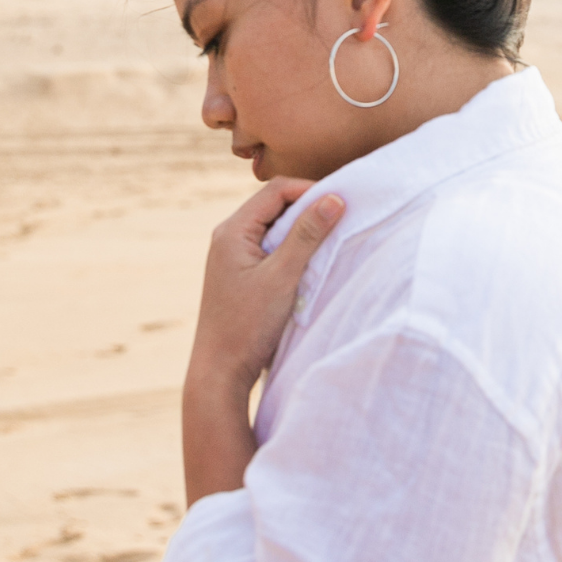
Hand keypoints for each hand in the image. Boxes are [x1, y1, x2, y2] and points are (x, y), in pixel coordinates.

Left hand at [189, 178, 344, 392]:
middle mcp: (228, 237)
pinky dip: (291, 248)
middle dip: (307, 208)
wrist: (219, 372)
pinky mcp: (239, 273)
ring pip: (273, 227)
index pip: (276, 191)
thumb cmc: (248, 325)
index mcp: (232, 230)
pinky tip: (310, 262)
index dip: (310, 190)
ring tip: (329, 239)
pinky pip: (269, 247)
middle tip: (340, 218)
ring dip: (301, 230)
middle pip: (274, 205)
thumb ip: (307, 235)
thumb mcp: (283, 277)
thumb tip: (335, 198)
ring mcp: (232, 255)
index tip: (341, 201)